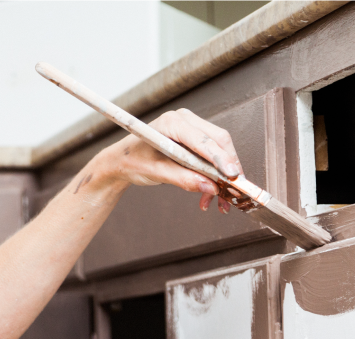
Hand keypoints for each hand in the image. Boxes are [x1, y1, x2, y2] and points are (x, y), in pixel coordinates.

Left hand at [99, 108, 242, 212]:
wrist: (122, 160)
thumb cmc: (133, 161)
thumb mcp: (155, 172)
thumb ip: (183, 179)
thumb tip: (210, 188)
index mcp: (172, 122)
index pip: (204, 140)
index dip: (221, 159)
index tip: (232, 176)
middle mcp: (185, 120)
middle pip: (219, 141)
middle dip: (228, 168)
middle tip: (233, 192)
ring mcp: (191, 127)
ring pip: (220, 149)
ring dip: (223, 175)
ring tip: (220, 201)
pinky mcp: (194, 139)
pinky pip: (212, 155)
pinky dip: (215, 175)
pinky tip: (210, 194)